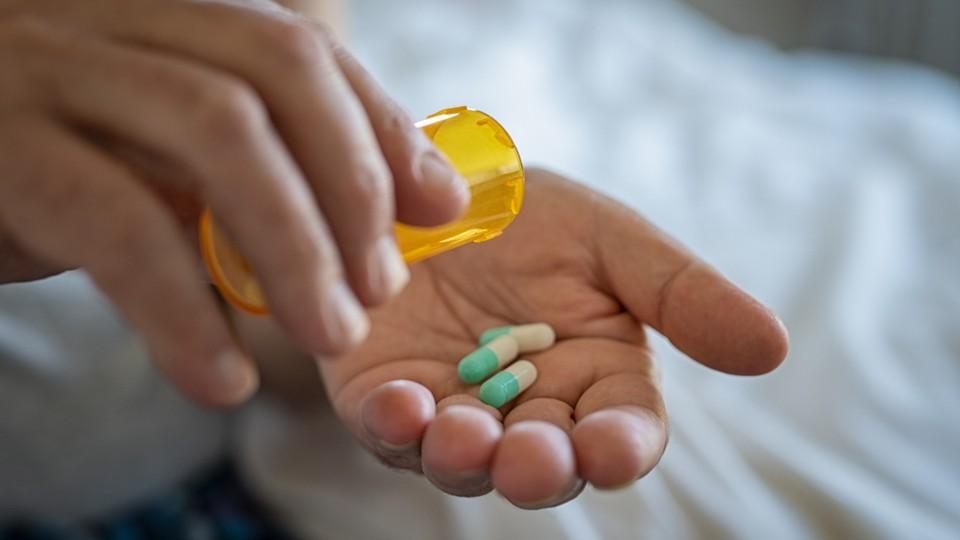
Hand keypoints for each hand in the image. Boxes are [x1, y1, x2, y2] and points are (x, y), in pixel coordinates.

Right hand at [0, 0, 466, 405]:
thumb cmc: (55, 173)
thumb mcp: (163, 156)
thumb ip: (266, 163)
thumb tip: (411, 200)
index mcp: (163, 17)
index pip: (299, 48)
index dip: (382, 126)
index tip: (437, 208)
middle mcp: (109, 20)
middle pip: (274, 70)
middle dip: (351, 182)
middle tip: (382, 288)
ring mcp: (47, 70)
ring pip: (214, 129)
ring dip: (293, 246)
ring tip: (331, 335)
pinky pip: (118, 224)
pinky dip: (183, 309)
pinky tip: (220, 377)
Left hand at [322, 169, 787, 507]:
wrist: (429, 188)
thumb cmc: (528, 214)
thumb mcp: (610, 239)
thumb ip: (680, 294)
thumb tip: (773, 348)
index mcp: (594, 376)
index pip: (622, 432)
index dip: (618, 448)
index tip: (609, 448)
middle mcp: (527, 409)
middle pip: (544, 464)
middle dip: (540, 468)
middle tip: (534, 458)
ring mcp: (453, 410)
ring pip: (465, 461)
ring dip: (466, 457)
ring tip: (464, 433)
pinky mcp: (384, 397)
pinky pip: (387, 429)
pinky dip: (394, 426)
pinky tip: (399, 404)